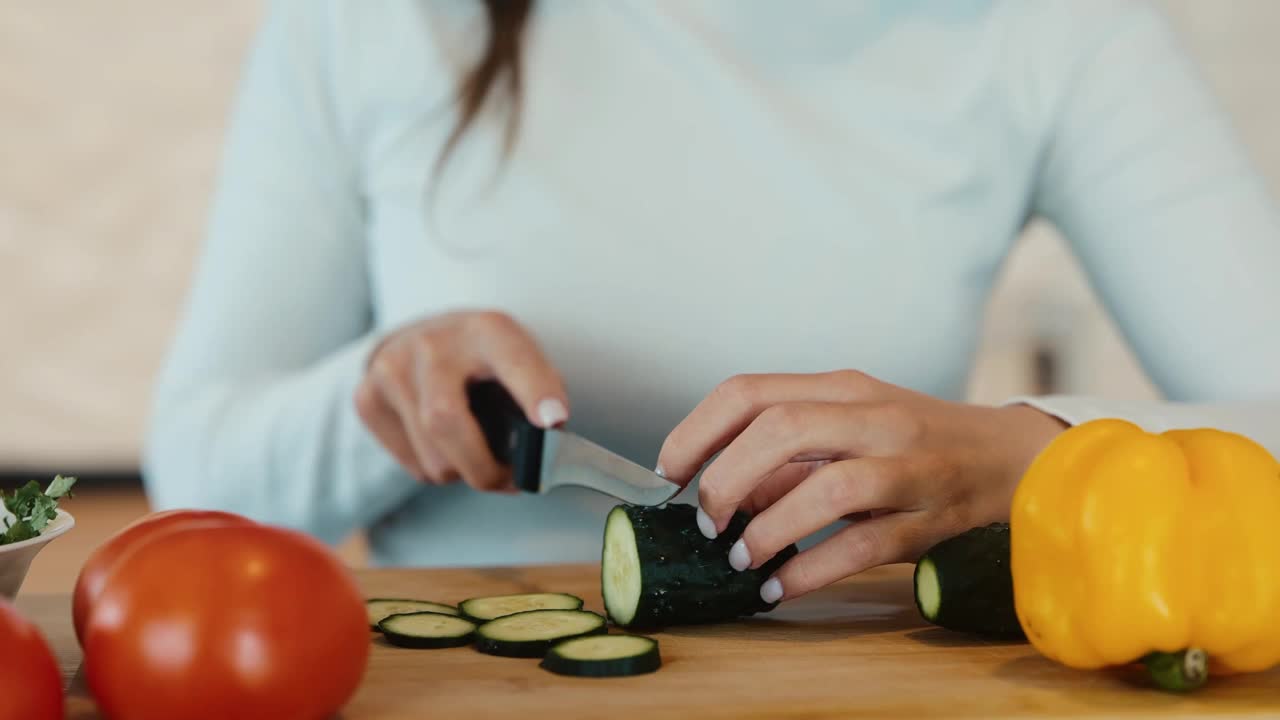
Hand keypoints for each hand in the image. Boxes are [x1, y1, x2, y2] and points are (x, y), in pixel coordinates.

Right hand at [353, 311, 567, 489]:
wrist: (425, 337)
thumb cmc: (486, 360)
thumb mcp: (520, 361)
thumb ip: (537, 399)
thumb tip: (539, 457)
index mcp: (487, 330)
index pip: (513, 361)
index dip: (535, 392)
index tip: (552, 420)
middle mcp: (433, 344)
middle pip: (446, 420)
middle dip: (485, 469)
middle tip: (510, 482)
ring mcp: (392, 369)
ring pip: (432, 459)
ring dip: (464, 473)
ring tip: (479, 458)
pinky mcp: (367, 398)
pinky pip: (413, 466)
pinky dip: (438, 471)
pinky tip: (445, 446)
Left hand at [656, 370, 1065, 602]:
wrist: (1012, 459)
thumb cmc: (916, 442)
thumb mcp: (850, 426)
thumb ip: (790, 452)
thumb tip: (727, 492)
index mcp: (843, 388)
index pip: (751, 391)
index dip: (698, 431)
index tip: (670, 472)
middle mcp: (874, 418)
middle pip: (781, 429)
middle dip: (727, 479)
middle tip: (708, 521)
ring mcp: (907, 469)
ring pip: (827, 489)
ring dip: (768, 529)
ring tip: (741, 557)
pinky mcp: (929, 520)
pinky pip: (862, 547)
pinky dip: (810, 571)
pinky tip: (780, 587)